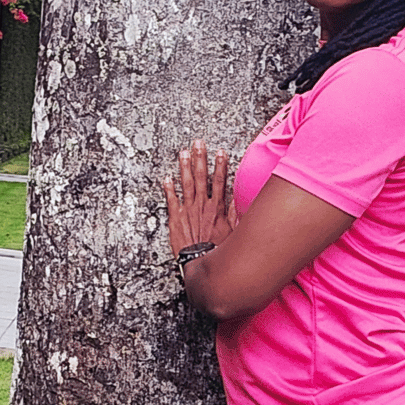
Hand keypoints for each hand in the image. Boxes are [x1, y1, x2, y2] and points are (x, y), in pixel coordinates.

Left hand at [163, 140, 235, 256]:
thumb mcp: (232, 233)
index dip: (220, 165)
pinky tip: (167, 178)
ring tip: (183, 153)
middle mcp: (201, 205)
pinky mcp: (175, 218)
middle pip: (201, 176)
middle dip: (200, 158)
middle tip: (198, 143)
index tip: (220, 152)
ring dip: (185, 167)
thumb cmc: (217, 250)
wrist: (200, 261)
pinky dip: (168, 188)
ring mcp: (187, 210)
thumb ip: (233, 216)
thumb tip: (237, 202)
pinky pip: (171, 200)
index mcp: (216, 208)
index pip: (219, 181)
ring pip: (186, 183)